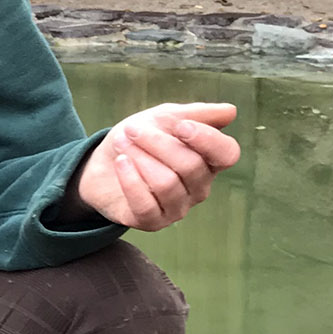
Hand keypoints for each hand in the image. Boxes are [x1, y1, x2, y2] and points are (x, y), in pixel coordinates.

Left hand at [74, 102, 240, 230]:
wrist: (102, 164)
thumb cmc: (139, 140)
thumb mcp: (164, 117)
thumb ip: (196, 113)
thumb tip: (230, 112)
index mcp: (208, 160)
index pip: (227, 154)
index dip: (207, 139)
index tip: (180, 125)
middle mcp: (199, 187)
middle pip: (191, 166)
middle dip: (158, 143)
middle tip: (131, 130)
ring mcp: (178, 207)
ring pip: (167, 184)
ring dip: (140, 158)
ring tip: (122, 144)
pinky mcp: (152, 222)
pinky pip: (147, 204)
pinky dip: (131, 180)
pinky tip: (121, 163)